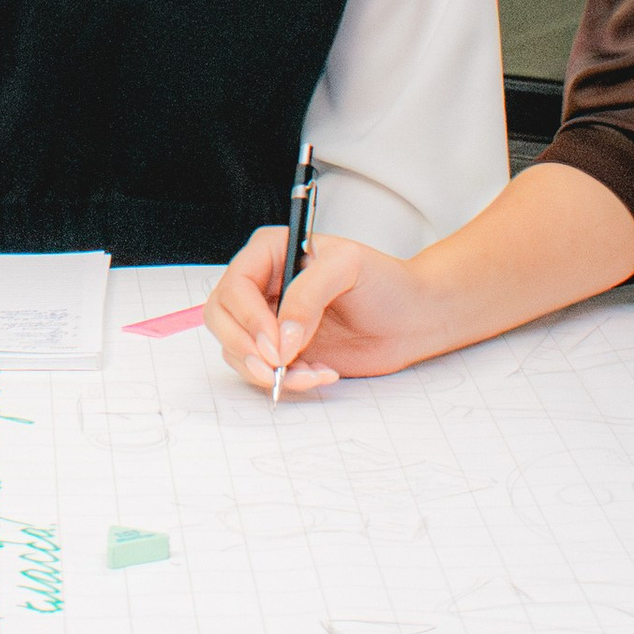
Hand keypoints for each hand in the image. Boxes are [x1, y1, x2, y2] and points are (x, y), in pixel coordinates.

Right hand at [203, 227, 426, 395]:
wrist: (412, 317)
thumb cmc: (384, 281)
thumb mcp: (348, 268)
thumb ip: (309, 296)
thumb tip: (281, 338)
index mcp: (270, 252)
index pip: (235, 284)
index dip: (248, 317)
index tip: (275, 344)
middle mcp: (263, 286)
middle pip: (221, 318)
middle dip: (243, 348)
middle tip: (275, 367)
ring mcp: (270, 321)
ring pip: (237, 350)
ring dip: (267, 371)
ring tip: (311, 373)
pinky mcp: (283, 351)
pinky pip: (263, 371)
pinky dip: (288, 381)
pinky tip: (321, 374)